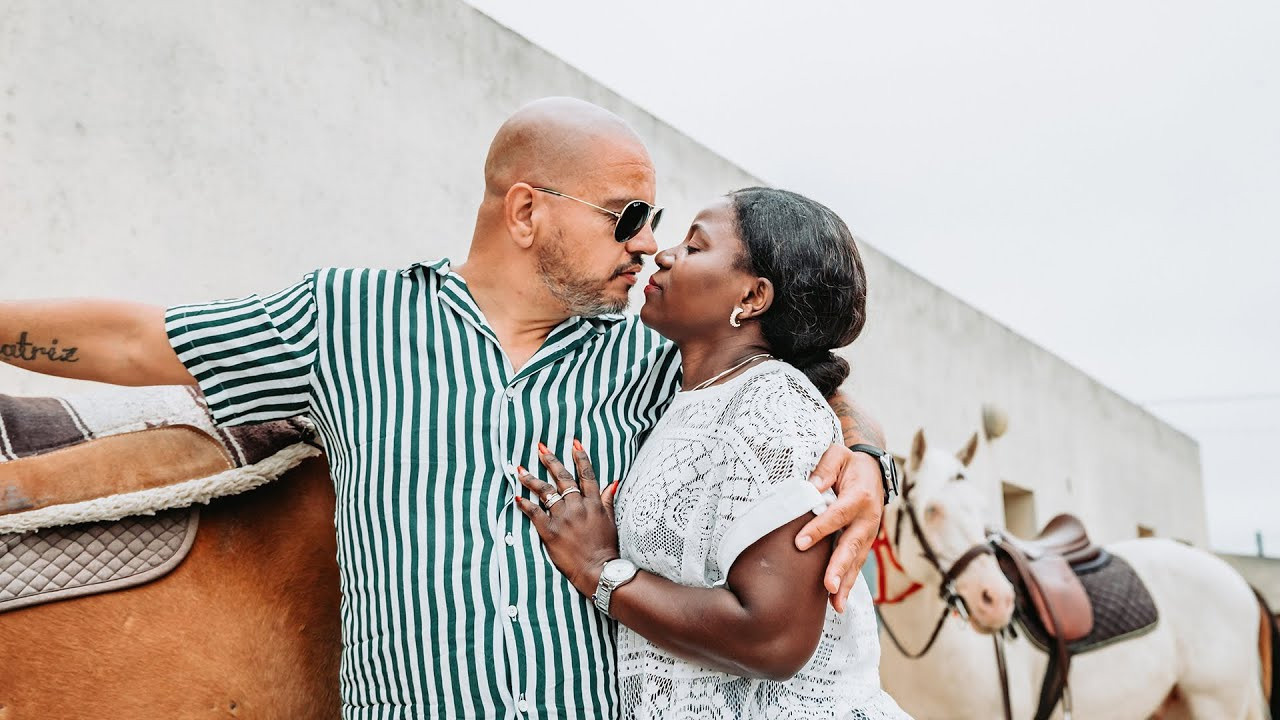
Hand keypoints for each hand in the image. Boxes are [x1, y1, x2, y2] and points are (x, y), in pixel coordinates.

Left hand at [515, 440, 620, 597]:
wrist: (599, 570)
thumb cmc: (606, 547)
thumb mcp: (611, 520)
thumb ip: (608, 500)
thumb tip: (613, 482)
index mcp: (593, 503)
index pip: (586, 474)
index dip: (580, 457)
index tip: (574, 442)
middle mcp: (577, 506)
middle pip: (563, 478)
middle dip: (551, 461)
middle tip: (540, 448)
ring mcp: (563, 518)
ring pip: (545, 492)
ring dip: (532, 479)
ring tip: (521, 469)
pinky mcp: (550, 532)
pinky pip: (534, 514)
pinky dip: (525, 505)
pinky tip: (517, 497)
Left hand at [796, 443, 883, 612]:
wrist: (874, 470)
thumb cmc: (850, 464)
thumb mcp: (838, 456)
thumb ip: (825, 469)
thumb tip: (811, 488)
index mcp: (859, 496)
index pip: (837, 515)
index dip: (819, 529)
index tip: (800, 543)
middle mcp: (867, 519)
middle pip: (851, 545)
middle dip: (839, 567)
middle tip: (828, 586)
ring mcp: (868, 534)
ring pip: (856, 561)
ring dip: (846, 583)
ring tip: (835, 604)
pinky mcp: (864, 543)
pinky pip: (856, 564)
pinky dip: (848, 583)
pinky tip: (837, 601)